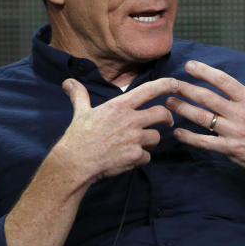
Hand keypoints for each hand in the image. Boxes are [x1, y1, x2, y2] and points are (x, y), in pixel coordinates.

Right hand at [53, 77, 177, 183]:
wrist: (75, 164)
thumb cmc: (77, 138)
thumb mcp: (80, 113)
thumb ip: (80, 96)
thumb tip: (68, 82)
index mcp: (119, 106)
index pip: (148, 90)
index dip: (165, 84)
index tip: (176, 83)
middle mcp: (130, 120)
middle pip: (162, 113)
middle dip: (167, 118)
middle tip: (167, 122)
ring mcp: (134, 138)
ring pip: (156, 137)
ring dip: (150, 142)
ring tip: (136, 145)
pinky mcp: (135, 156)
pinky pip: (147, 156)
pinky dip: (141, 159)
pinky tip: (128, 159)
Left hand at [167, 60, 244, 185]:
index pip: (224, 81)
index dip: (206, 72)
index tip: (190, 66)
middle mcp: (240, 114)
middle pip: (208, 98)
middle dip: (187, 89)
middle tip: (170, 83)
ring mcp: (234, 132)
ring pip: (203, 118)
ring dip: (184, 109)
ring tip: (168, 102)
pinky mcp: (230, 148)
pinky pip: (205, 142)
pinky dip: (190, 137)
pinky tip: (177, 132)